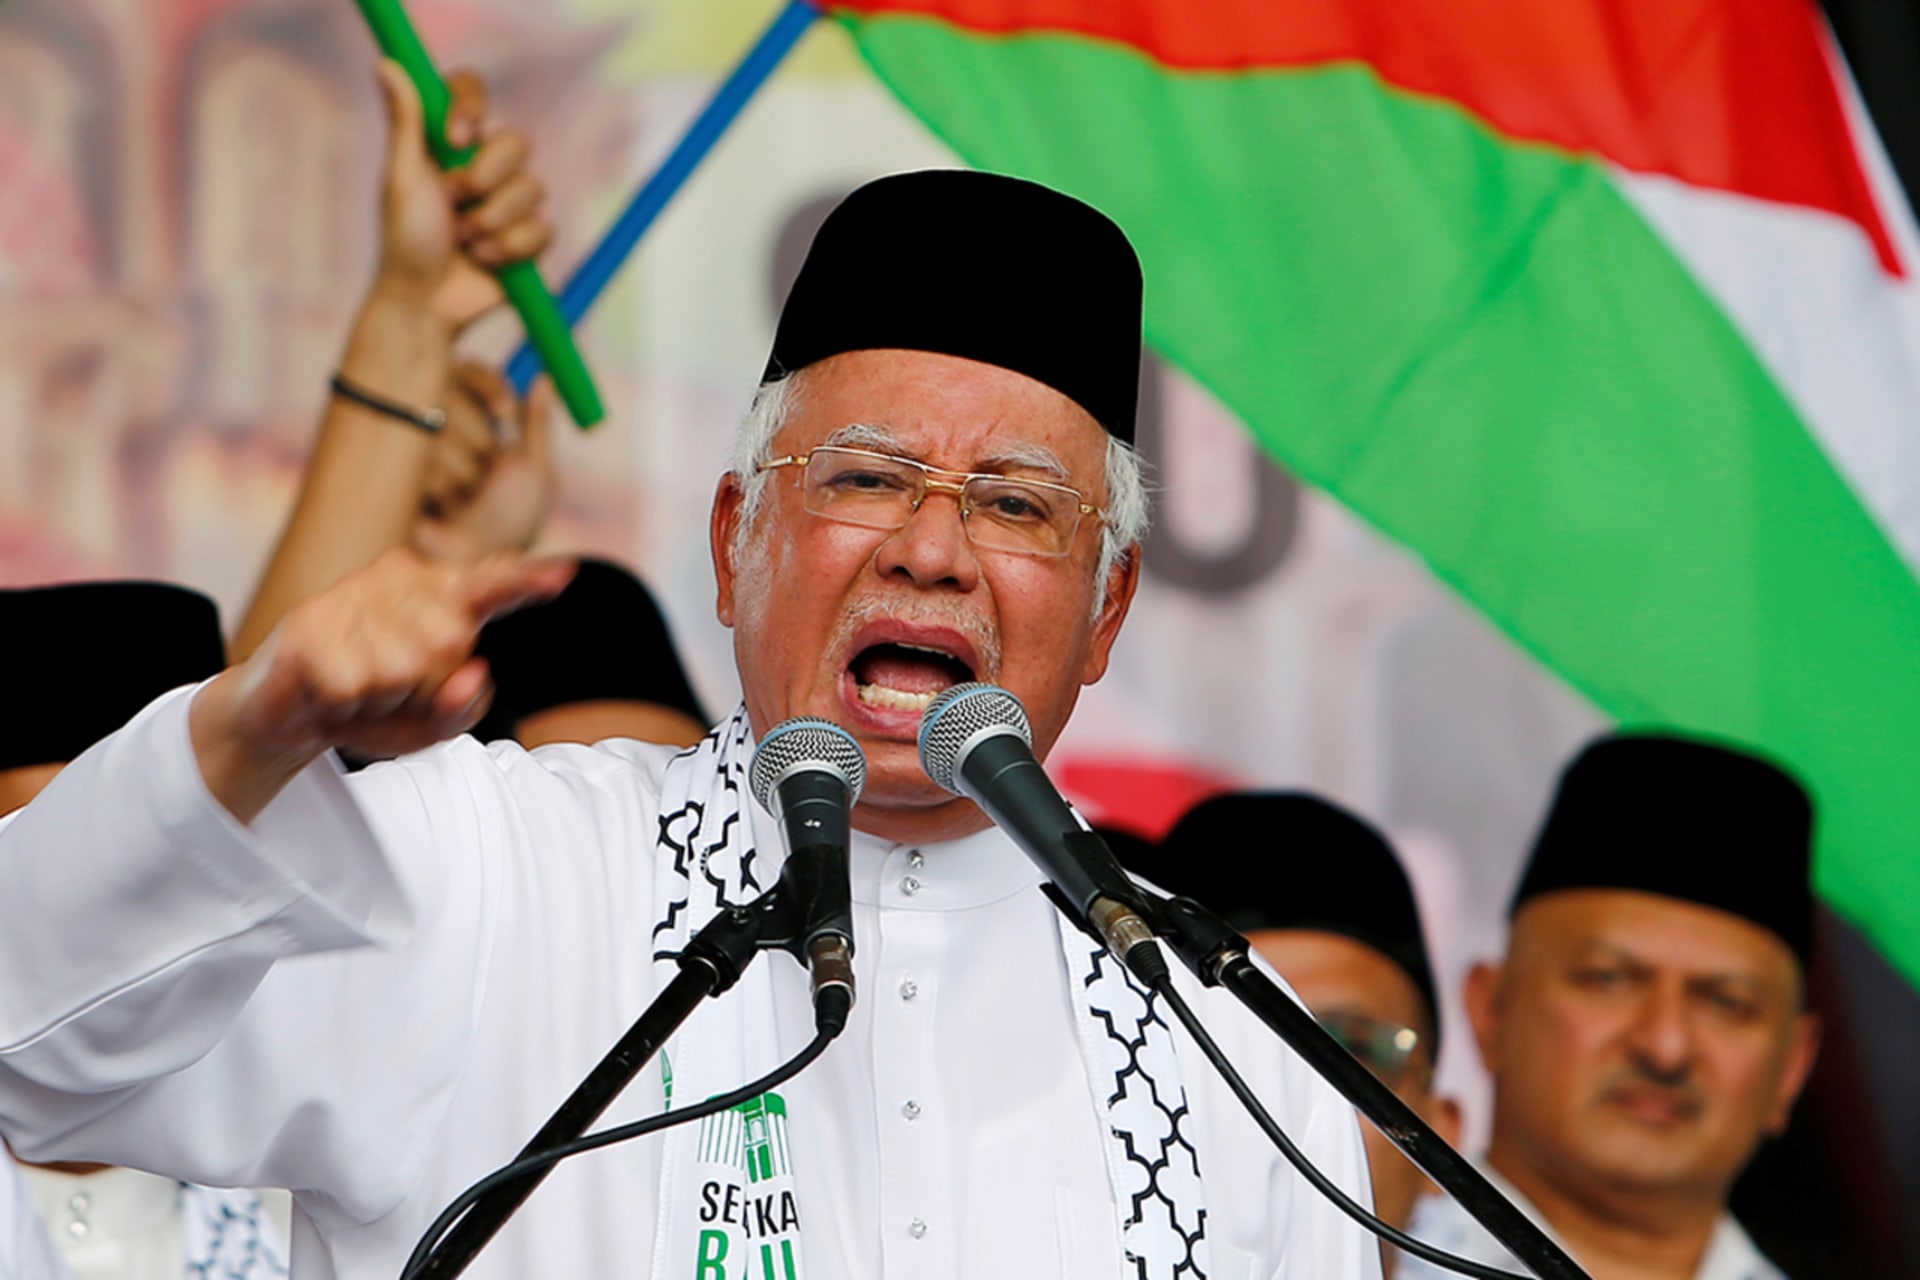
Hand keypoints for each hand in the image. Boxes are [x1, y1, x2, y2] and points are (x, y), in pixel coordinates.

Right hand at [194, 550, 574, 819]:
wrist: (288, 714)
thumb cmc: (374, 705)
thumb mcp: (431, 723)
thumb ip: (465, 705)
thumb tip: (474, 671)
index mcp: (438, 596)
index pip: (490, 585)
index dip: (525, 582)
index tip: (564, 576)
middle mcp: (397, 581)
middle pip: (449, 644)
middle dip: (426, 686)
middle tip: (392, 688)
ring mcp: (351, 595)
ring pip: (402, 668)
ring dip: (383, 698)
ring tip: (361, 687)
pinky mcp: (310, 623)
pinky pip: (356, 683)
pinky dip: (348, 703)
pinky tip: (331, 689)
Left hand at [371, 61, 552, 332]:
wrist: (426, 303)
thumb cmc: (404, 242)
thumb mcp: (402, 178)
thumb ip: (406, 122)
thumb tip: (387, 64)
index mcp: (448, 143)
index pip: (472, 93)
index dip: (471, 108)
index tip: (455, 138)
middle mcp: (482, 166)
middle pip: (516, 142)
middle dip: (484, 178)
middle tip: (453, 203)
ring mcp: (509, 203)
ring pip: (533, 188)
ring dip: (493, 219)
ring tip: (464, 241)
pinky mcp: (530, 239)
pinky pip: (544, 228)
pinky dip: (511, 247)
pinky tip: (485, 260)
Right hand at [411, 364, 556, 560]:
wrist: (472, 565)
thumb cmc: (511, 521)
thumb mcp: (534, 471)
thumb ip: (537, 423)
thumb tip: (546, 376)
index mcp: (475, 419)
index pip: (470, 371)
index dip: (489, 386)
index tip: (505, 413)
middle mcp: (439, 423)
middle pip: (446, 388)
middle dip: (477, 438)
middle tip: (488, 470)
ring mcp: (410, 444)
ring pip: (433, 425)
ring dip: (459, 470)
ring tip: (465, 501)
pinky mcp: (389, 469)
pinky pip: (411, 456)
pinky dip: (437, 485)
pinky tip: (441, 509)